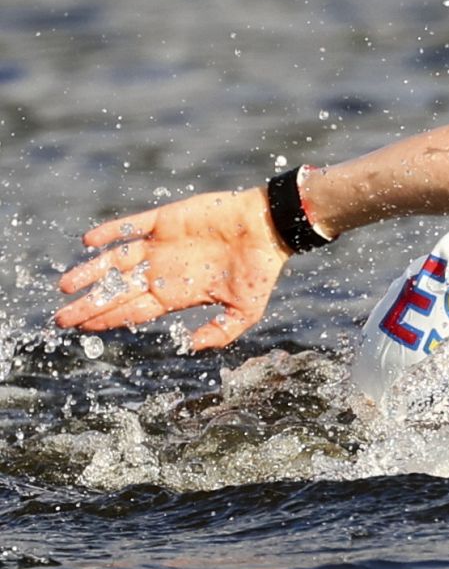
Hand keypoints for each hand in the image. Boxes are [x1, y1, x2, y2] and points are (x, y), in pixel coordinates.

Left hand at [55, 188, 291, 349]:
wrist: (269, 228)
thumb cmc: (261, 270)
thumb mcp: (247, 310)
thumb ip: (221, 331)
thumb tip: (189, 347)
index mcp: (178, 293)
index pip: (134, 310)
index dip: (108, 320)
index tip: (83, 330)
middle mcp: (164, 271)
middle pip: (118, 291)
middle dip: (89, 305)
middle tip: (60, 319)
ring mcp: (162, 246)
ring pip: (116, 261)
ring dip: (91, 273)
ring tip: (64, 286)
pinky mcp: (166, 220)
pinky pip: (131, 227)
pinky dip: (110, 233)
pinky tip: (89, 242)